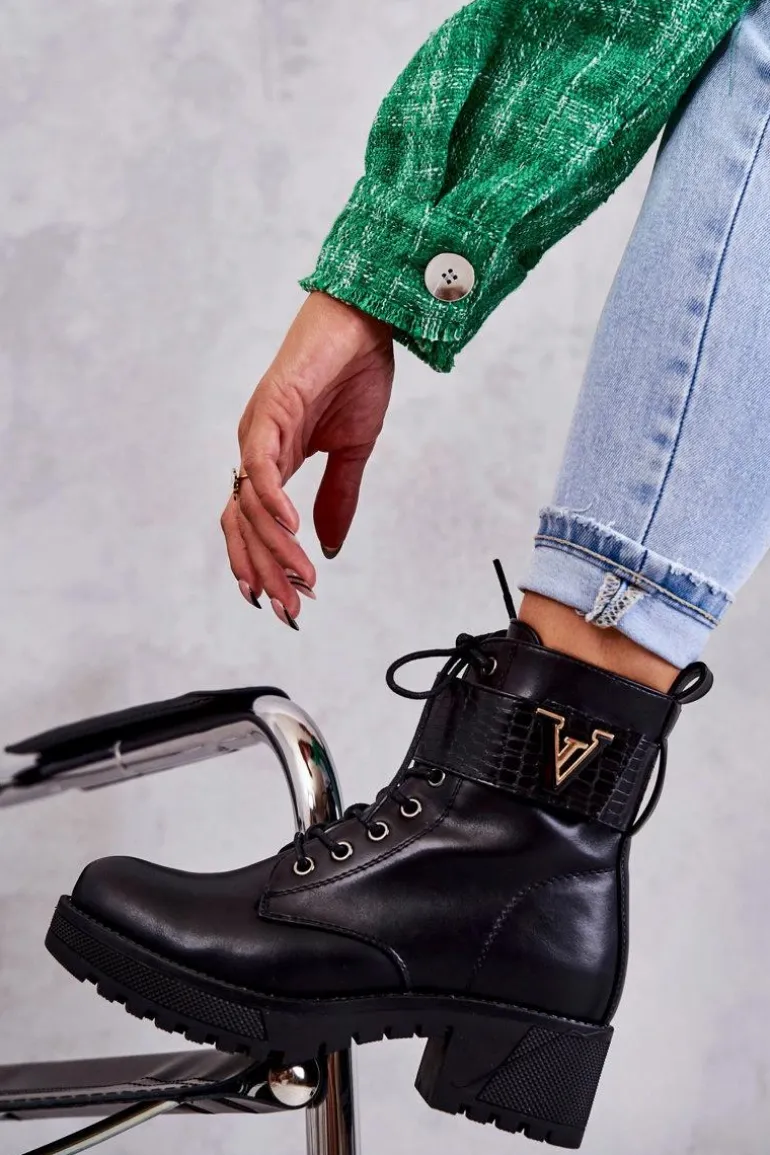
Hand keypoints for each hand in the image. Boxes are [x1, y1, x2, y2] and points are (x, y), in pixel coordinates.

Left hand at [221, 291, 394, 627]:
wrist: (366, 321)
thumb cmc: (355, 374)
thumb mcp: (352, 451)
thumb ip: (338, 498)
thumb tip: (332, 546)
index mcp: (272, 460)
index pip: (253, 525)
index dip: (263, 565)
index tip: (287, 602)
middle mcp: (256, 449)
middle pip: (243, 525)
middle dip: (265, 572)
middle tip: (289, 611)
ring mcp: (258, 430)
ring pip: (251, 505)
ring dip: (277, 550)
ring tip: (302, 580)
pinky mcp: (271, 410)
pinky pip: (261, 468)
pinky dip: (273, 504)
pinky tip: (293, 533)